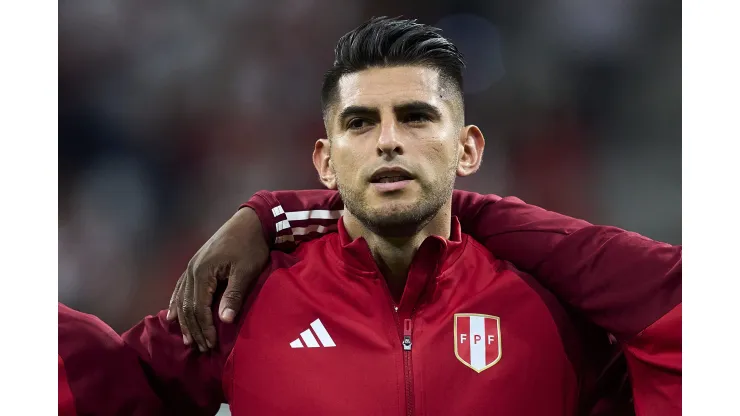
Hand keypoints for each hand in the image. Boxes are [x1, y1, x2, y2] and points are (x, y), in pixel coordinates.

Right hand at [167, 207, 268, 350]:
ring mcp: (191, 266)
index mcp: (202, 272)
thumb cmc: (251, 246)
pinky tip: (173, 315)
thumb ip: (234, 295)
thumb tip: (224, 320)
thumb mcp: (246, 271)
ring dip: (185, 320)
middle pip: (187, 306)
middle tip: (202, 348)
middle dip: (194, 329)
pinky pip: (181, 288)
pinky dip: (176, 304)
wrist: (251, 221)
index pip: (198, 308)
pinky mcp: (196, 263)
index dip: (204, 328)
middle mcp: (191, 270)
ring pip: (181, 298)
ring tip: (189, 339)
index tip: (211, 344)